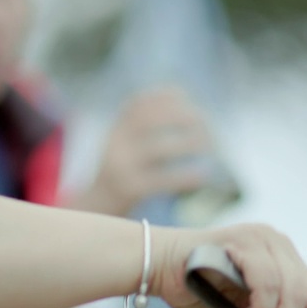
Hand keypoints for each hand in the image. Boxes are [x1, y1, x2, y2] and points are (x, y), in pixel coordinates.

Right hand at [73, 87, 212, 216]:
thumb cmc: (123, 177)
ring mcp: (121, 166)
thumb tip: (189, 114)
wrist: (97, 211)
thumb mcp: (125, 147)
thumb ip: (144, 130)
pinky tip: (202, 177)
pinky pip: (162, 180)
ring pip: (159, 147)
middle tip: (207, 125)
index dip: (164, 96)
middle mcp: (115, 143)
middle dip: (182, 116)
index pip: (138, 103)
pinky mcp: (130, 189)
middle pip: (151, 119)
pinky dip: (185, 176)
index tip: (188, 98)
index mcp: (116, 130)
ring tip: (210, 146)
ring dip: (189, 143)